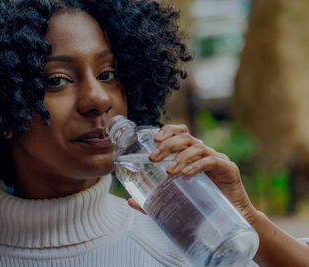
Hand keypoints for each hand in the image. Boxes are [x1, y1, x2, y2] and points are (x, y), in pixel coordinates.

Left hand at [129, 124, 257, 222]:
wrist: (231, 219)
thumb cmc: (202, 204)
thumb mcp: (174, 199)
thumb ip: (154, 199)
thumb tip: (129, 201)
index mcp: (192, 154)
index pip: (181, 132)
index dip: (168, 131)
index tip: (154, 140)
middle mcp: (204, 152)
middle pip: (186, 137)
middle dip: (167, 145)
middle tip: (153, 158)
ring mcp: (217, 159)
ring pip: (197, 147)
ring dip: (180, 157)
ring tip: (169, 171)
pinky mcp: (228, 169)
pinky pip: (212, 161)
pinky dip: (197, 165)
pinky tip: (186, 174)